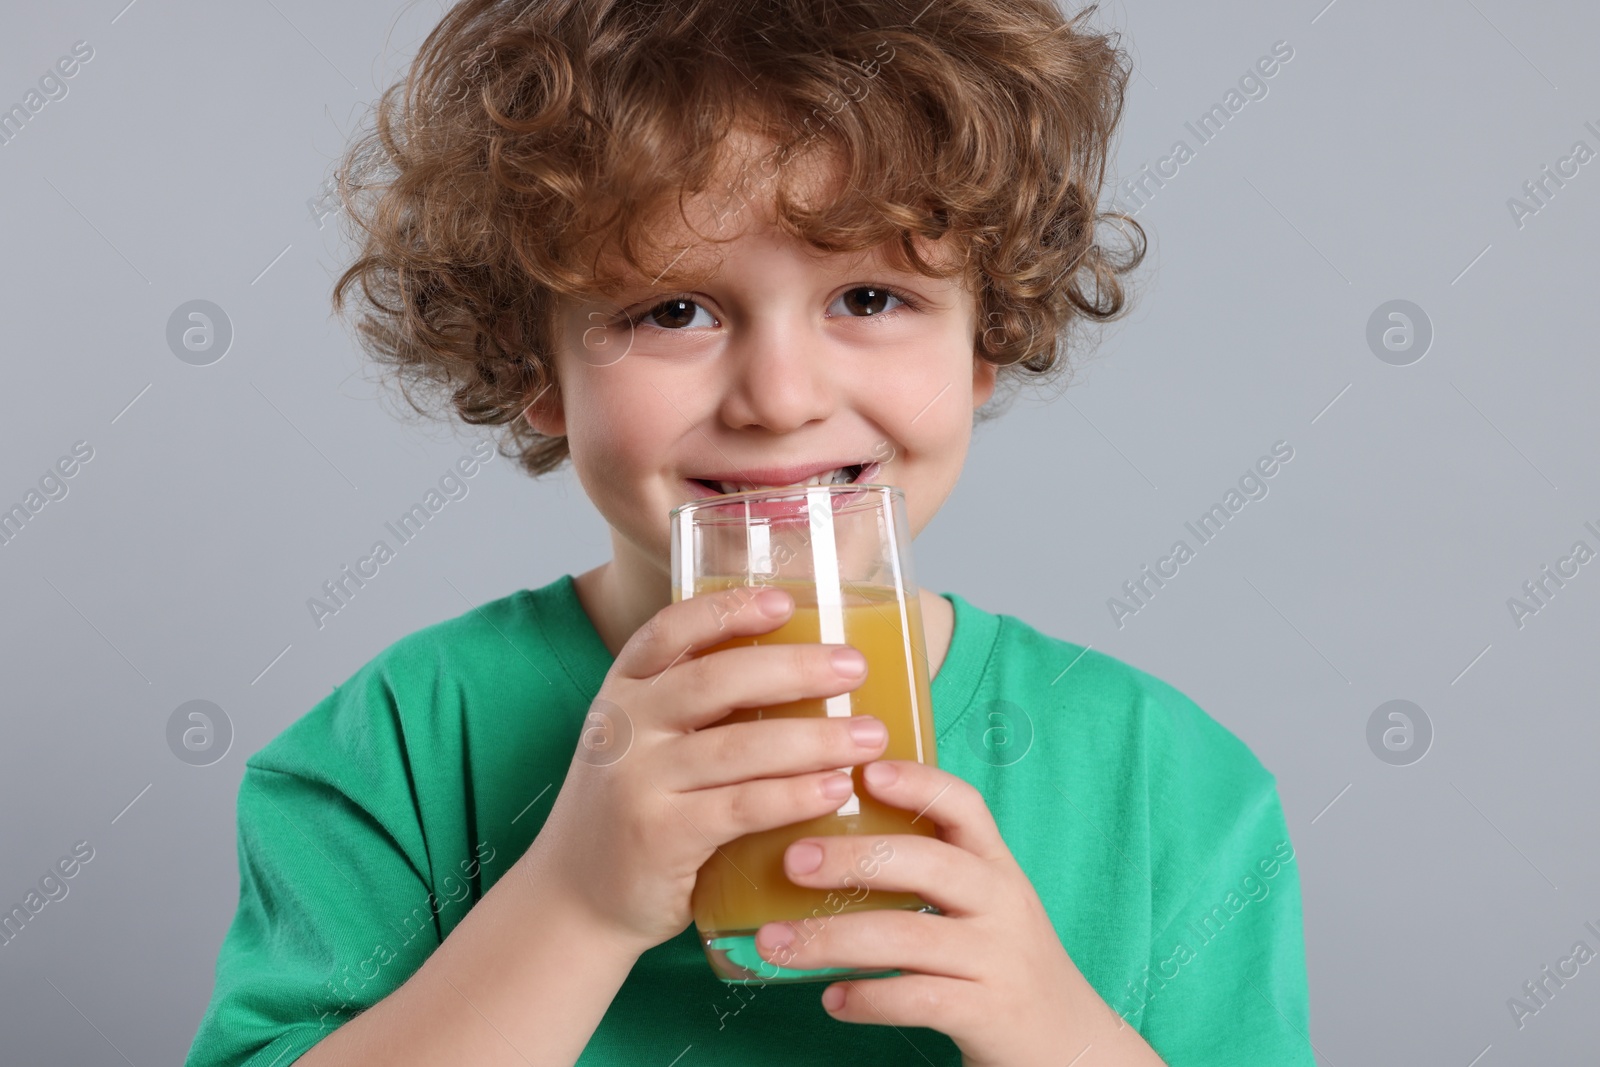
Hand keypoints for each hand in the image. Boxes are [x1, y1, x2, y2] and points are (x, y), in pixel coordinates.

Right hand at [522, 585, 891, 953]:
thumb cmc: (634, 810)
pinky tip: (835, 789)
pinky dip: (794, 795)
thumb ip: (697, 709)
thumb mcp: (644, 743)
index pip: (671, 629)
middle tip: (855, 668)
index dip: (728, 609)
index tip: (787, 601)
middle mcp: (625, 727)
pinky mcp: (659, 836)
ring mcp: (637, 782)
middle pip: (716, 679)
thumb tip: (804, 670)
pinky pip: (741, 807)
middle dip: (795, 668)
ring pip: (739, 746)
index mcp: (624, 690)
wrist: (573, 899)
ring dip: (815, 738)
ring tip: (870, 736)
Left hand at [751, 759, 1167, 1066]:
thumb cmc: (999, 961)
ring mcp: (997, 958)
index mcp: (994, 867)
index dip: (918, 782)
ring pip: (909, 936)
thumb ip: (927, 870)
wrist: (1066, 1044)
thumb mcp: (981, 905)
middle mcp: (1002, 904)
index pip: (964, 807)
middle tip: (792, 860)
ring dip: (832, 938)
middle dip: (854, 858)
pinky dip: (868, 998)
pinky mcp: (989, 1012)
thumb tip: (825, 838)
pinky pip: (918, 998)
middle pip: (929, 864)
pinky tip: (831, 998)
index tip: (864, 770)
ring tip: (775, 942)